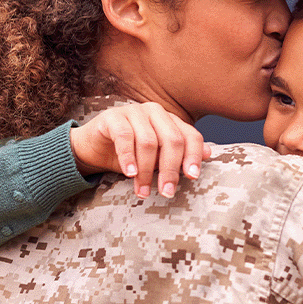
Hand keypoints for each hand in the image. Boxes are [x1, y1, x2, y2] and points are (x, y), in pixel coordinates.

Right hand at [70, 102, 211, 198]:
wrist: (94, 148)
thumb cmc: (130, 154)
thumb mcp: (157, 159)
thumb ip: (179, 156)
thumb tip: (208, 154)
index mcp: (170, 120)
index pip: (190, 135)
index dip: (193, 156)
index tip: (192, 177)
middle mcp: (155, 112)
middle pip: (172, 140)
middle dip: (170, 169)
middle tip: (167, 192)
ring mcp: (133, 111)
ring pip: (148, 141)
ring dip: (146, 171)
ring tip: (143, 191)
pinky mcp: (112, 117)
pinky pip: (124, 137)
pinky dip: (128, 158)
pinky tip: (130, 174)